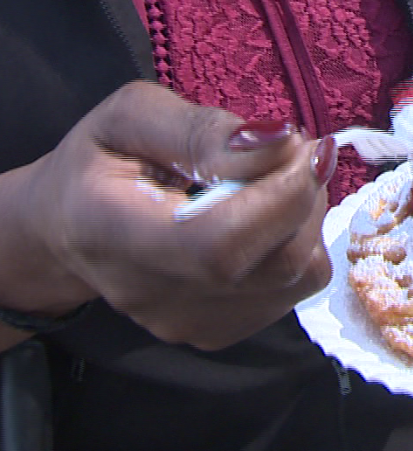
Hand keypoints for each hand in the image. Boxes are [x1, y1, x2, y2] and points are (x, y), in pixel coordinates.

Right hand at [15, 81, 332, 348]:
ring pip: (299, 275)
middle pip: (278, 262)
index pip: (223, 242)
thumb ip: (204, 130)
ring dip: (307, 217)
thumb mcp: (131, 117)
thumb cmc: (101, 163)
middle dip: (305, 195)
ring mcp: (193, 324)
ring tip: (274, 180)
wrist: (67, 232)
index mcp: (119, 236)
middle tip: (294, 151)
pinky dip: (296, 244)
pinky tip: (263, 218)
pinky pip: (293, 289)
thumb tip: (281, 143)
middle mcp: (159, 297)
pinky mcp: (221, 332)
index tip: (305, 144)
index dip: (284, 193)